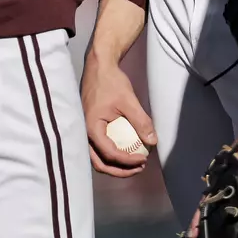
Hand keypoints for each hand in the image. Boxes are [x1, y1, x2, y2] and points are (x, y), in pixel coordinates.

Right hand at [81, 56, 157, 177]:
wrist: (98, 67)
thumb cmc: (111, 82)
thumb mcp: (128, 101)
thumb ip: (141, 121)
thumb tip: (153, 141)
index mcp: (91, 128)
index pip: (110, 153)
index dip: (128, 161)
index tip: (144, 159)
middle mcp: (83, 134)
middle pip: (100, 163)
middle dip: (120, 170)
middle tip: (139, 168)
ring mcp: (84, 132)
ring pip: (98, 158)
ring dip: (116, 165)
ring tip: (136, 163)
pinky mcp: (89, 128)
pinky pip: (99, 148)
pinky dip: (112, 154)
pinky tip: (127, 151)